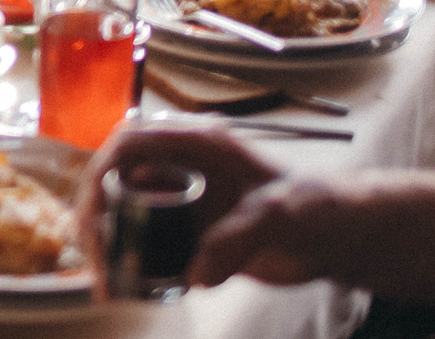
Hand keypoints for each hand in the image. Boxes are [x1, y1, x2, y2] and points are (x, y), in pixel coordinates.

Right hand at [78, 128, 301, 296]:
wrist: (343, 236)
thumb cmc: (317, 207)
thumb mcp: (278, 213)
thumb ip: (237, 238)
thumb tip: (196, 275)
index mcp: (198, 143)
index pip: (130, 144)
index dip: (100, 173)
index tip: (91, 213)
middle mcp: (184, 168)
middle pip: (118, 180)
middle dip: (96, 217)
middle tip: (97, 260)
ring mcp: (188, 201)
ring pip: (128, 215)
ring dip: (110, 246)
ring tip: (106, 284)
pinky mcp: (195, 234)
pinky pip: (151, 246)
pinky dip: (134, 267)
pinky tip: (130, 291)